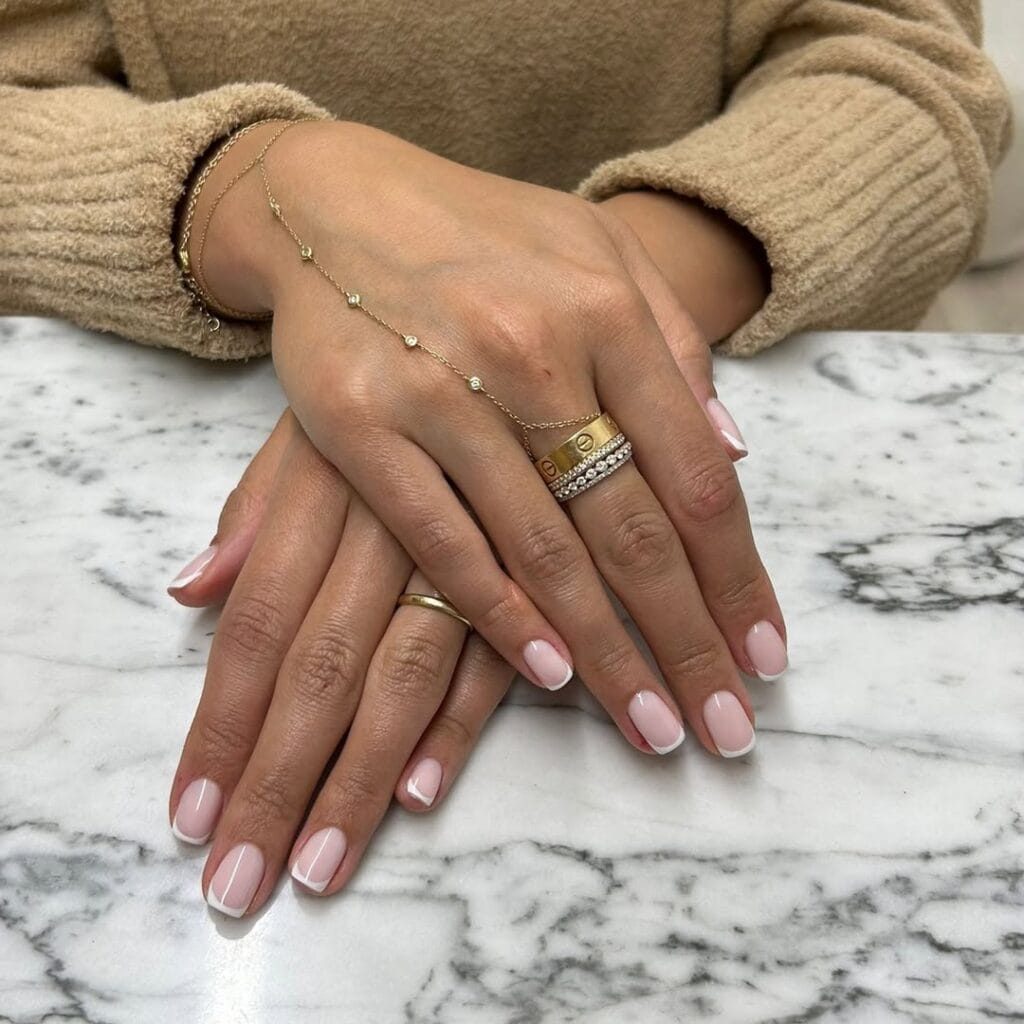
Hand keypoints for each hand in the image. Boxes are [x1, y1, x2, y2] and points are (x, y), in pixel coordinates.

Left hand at [166, 408, 514, 916]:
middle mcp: (380, 526)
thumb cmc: (402, 376)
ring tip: (321, 863)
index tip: (192, 814)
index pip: (256, 626)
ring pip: (398, 674)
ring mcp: (458, 548)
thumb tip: (187, 590)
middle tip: (241, 884)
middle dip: (277, 781)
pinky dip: (456, 720)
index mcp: (318, 489)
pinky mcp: (528, 565)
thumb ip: (254, 507)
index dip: (221, 724)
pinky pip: (488, 652)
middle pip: (317, 670)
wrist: (515, 312)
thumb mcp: (318, 420)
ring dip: (358, 774)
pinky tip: (421, 790)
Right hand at [197, 117, 788, 760]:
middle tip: (726, 730)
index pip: (695, 477)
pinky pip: (442, 539)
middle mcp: (533, 354)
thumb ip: (675, 345)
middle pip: (632, 532)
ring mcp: (442, 393)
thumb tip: (734, 450)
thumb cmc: (485, 237)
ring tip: (654, 729)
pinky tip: (547, 671)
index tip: (766, 658)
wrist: (339, 201)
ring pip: (545, 552)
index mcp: (607, 314)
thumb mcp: (599, 254)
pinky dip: (497, 610)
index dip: (737, 577)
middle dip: (686, 643)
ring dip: (605, 654)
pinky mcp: (360, 427)